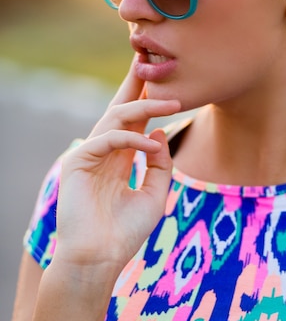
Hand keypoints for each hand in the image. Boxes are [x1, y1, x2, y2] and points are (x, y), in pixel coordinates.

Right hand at [53, 56, 180, 276]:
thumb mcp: (154, 194)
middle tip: (151, 58)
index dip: (146, 97)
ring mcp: (90, 154)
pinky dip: (131, 138)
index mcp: (119, 158)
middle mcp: (105, 151)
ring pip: (115, 117)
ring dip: (143, 107)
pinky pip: (107, 139)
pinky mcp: (78, 162)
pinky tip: (150, 143)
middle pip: (121, 108)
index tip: (161, 77)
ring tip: (171, 102)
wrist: (99, 261)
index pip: (134, 120)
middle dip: (137, 84)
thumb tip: (159, 134)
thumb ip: (159, 165)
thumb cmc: (125, 233)